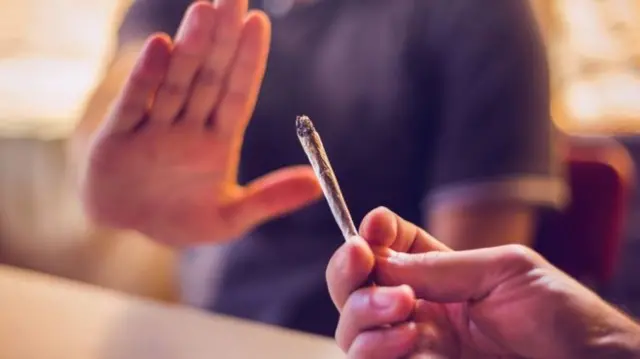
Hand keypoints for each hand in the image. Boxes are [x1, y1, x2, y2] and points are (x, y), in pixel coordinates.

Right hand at [80, 0, 320, 245]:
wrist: (129, 228)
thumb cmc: (181, 219)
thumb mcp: (230, 218)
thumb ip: (270, 199)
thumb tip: (317, 184)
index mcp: (217, 140)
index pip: (236, 93)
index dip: (248, 61)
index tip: (258, 23)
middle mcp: (188, 125)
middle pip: (208, 76)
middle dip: (222, 38)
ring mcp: (153, 127)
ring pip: (176, 82)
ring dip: (190, 48)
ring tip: (204, 10)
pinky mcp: (118, 136)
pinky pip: (134, 103)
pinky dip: (146, 77)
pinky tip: (160, 47)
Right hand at [326, 207, 639, 358]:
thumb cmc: (564, 315)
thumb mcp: (506, 269)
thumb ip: (440, 266)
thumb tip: (379, 259)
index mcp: (440, 277)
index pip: (384, 250)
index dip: (369, 236)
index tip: (370, 230)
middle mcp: (420, 312)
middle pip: (354, 292)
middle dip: (350, 273)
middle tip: (366, 264)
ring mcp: (418, 349)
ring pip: (352, 333)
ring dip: (364, 314)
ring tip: (404, 309)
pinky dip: (376, 349)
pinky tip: (411, 338)